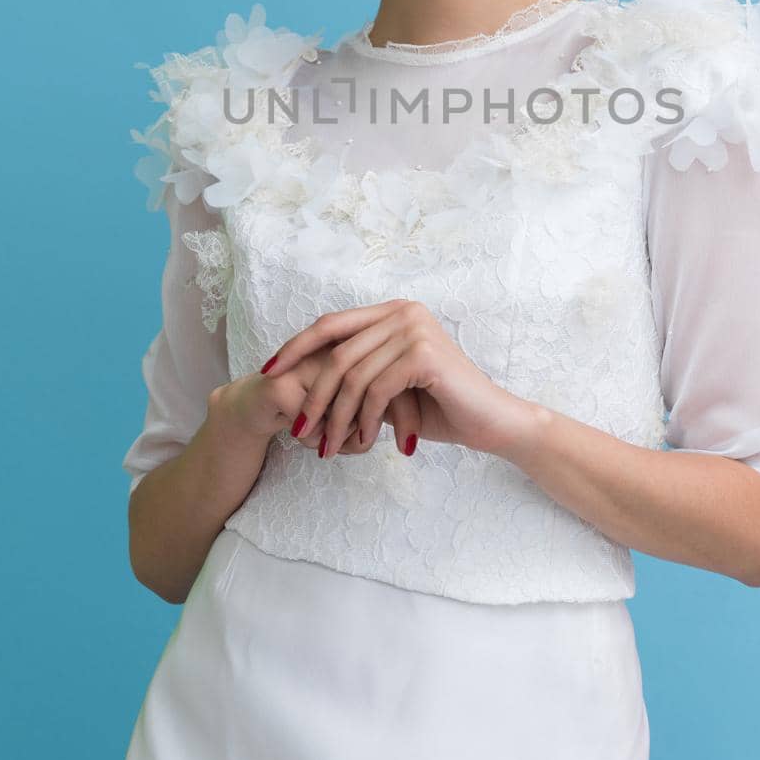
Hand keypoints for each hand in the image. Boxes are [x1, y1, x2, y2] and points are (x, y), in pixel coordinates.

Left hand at [261, 300, 534, 460]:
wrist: (491, 421)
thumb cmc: (441, 407)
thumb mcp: (392, 385)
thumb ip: (361, 371)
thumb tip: (307, 381)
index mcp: (393, 311)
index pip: (331, 324)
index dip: (296, 347)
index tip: (268, 372)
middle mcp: (403, 312)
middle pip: (337, 351)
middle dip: (313, 394)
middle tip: (298, 429)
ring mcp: (414, 329)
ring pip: (353, 375)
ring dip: (336, 416)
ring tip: (327, 448)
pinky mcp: (424, 355)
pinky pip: (376, 389)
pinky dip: (365, 418)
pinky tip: (364, 441)